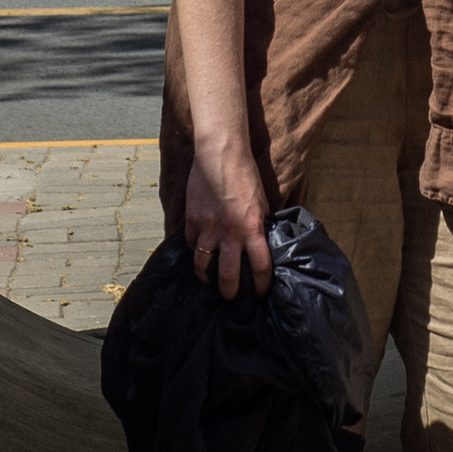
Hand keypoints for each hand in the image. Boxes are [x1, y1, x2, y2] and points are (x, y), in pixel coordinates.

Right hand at [185, 137, 272, 298]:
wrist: (221, 154)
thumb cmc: (245, 174)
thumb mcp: (261, 202)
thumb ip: (259, 224)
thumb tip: (260, 241)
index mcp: (252, 228)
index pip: (261, 267)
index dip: (261, 285)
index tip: (260, 292)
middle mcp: (230, 233)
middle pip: (228, 275)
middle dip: (230, 292)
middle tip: (231, 297)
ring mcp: (208, 228)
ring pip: (203, 264)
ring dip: (205, 276)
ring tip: (208, 279)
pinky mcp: (192, 220)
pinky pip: (191, 243)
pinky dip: (194, 249)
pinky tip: (197, 251)